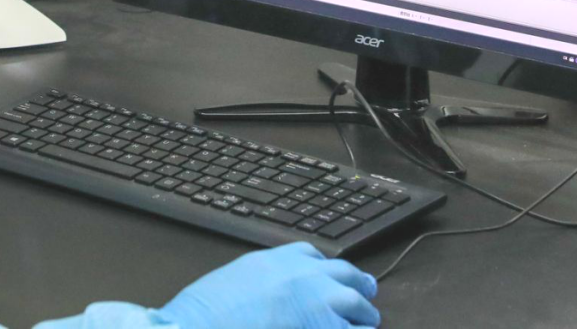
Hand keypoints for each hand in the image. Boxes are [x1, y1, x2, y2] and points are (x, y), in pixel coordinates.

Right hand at [159, 242, 380, 328]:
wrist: (206, 327)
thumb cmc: (211, 312)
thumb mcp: (235, 283)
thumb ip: (258, 285)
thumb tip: (270, 300)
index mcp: (277, 261)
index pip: (311, 254)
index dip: (324, 268)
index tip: (328, 275)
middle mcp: (304, 276)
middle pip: (344, 274)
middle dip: (358, 283)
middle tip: (367, 290)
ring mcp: (320, 304)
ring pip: (357, 303)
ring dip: (365, 313)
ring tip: (370, 320)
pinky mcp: (328, 328)